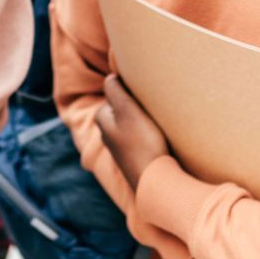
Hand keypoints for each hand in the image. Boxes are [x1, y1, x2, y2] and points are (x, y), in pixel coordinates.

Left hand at [95, 74, 168, 190]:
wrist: (154, 181)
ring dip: (141, 120)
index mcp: (103, 120)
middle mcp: (107, 135)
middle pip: (121, 110)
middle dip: (133, 105)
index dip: (127, 90)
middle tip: (150, 104)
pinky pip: (138, 139)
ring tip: (155, 120)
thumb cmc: (141, 142)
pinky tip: (157, 137)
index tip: (142, 91)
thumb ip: (115, 91)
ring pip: (130, 125)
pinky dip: (146, 134)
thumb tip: (110, 77)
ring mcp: (121, 149)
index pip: (113, 94)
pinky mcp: (134, 159)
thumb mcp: (127, 110)